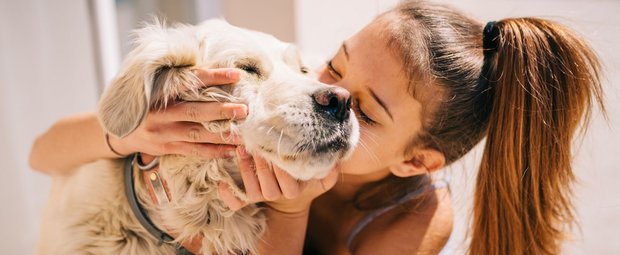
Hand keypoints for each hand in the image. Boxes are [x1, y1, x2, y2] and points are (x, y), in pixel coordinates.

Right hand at [108, 68, 245, 157]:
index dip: (213, 77)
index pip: (190, 81)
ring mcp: (163, 132)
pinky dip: (213, 151)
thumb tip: (212, 68)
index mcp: (159, 92)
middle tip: (245, 109)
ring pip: (197, 134)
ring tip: (244, 135)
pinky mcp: (165, 148)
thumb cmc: (145, 103)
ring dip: (222, 135)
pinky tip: (231, 151)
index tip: (236, 75)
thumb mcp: (155, 87)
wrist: (117, 130)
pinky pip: (193, 151)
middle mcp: (161, 113)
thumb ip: (178, 81)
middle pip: (196, 112)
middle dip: (222, 111)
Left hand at [218, 146, 339, 213]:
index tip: (277, 152)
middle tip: (254, 144)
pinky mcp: (247, 198)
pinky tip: (222, 183)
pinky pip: (236, 203)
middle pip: (268, 186)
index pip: (288, 183)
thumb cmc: (304, 177)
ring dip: (245, 170)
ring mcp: (261, 197)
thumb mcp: (321, 177)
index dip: (281, 170)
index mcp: (294, 189)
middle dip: (260, 165)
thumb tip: (338, 158)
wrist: (290, 196)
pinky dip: (229, 195)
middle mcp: (277, 194)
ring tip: (241, 149)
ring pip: (252, 190)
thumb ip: (331, 170)